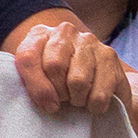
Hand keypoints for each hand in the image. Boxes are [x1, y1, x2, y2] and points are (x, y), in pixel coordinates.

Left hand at [7, 8, 132, 116]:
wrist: (89, 77)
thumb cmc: (53, 82)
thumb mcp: (34, 82)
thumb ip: (31, 87)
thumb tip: (48, 103)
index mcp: (38, 35)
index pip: (28, 58)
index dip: (36, 87)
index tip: (47, 105)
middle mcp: (64, 32)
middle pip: (54, 66)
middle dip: (58, 92)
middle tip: (64, 99)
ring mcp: (89, 41)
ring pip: (78, 80)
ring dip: (77, 99)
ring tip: (77, 99)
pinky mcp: (109, 55)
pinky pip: (100, 92)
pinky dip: (95, 105)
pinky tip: (92, 100)